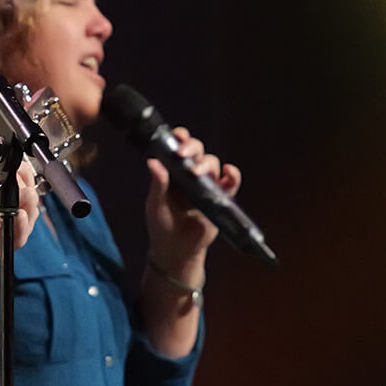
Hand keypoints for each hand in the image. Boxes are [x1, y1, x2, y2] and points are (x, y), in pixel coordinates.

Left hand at [0, 157, 39, 259]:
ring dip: (6, 198)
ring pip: (30, 200)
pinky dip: (13, 218)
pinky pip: (23, 226)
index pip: (24, 169)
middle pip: (29, 182)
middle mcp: (26, 203)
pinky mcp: (19, 236)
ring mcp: (25, 220)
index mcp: (20, 188)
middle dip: (7, 178)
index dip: (5, 164)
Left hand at [144, 127, 242, 269]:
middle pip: (198, 151)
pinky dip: (233, 175)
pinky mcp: (221, 198)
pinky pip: (230, 182)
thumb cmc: (162, 225)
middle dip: (192, 148)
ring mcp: (207, 185)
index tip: (178, 136)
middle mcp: (191, 174)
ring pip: (213, 164)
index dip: (181, 138)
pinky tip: (229, 172)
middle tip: (183, 155)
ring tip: (197, 173)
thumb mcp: (155, 204)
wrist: (176, 249)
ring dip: (206, 164)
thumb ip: (157, 184)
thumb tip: (153, 162)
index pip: (179, 148)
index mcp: (173, 171)